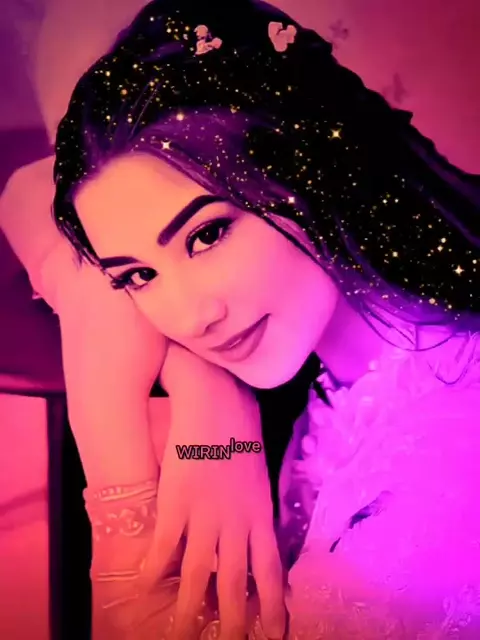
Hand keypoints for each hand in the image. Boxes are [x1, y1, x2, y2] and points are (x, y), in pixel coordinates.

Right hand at [142, 361, 285, 639]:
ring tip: (179, 636)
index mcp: (259, 515)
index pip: (270, 573)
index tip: (276, 634)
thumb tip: (256, 537)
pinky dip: (153, 570)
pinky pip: (164, 545)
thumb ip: (255, 509)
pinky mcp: (177, 500)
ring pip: (199, 574)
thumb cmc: (240, 432)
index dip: (273, 607)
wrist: (217, 401)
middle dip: (235, 623)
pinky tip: (144, 588)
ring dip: (188, 610)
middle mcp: (236, 522)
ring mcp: (206, 513)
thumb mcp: (258, 475)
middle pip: (236, 584)